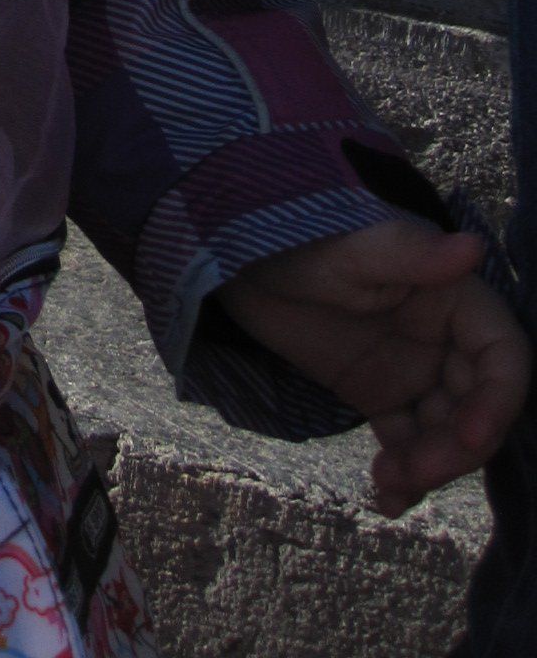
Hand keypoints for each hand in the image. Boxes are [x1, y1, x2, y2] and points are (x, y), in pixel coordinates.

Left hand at [219, 221, 529, 514]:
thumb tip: (472, 249)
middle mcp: (443, 337)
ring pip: (445, 432)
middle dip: (456, 447)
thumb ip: (409, 254)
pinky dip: (403, 475)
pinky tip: (383, 498)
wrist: (236, 263)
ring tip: (387, 481)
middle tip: (412, 470)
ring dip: (428, 467)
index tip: (470, 437)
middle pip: (478, 406)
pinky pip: (407, 442)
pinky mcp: (381, 394)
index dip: (498, 401)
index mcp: (451, 296)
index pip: (503, 356)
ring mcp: (413, 370)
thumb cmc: (294, 241)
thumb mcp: (348, 250)